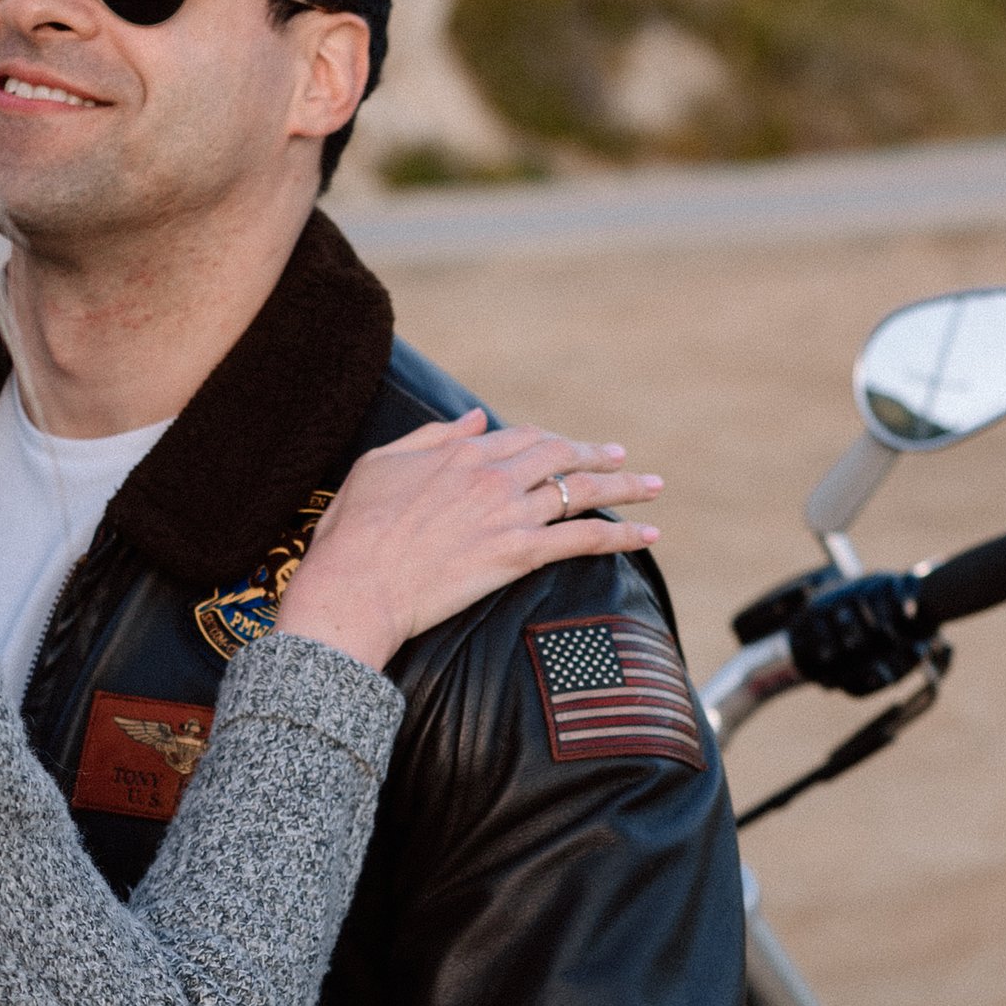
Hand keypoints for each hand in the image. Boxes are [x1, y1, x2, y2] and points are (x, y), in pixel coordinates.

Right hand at [277, 414, 661, 671]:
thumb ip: (432, 437)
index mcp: (460, 452)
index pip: (520, 437)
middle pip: (561, 455)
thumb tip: (474, 418)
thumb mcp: (381, 464)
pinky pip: (585, 539)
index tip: (567, 447)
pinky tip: (649, 535)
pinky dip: (622, 535)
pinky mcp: (519, 554)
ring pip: (582, 492)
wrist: (356, 587)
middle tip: (623, 459)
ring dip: (624, 487)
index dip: (549, 441)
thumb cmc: (353, 532)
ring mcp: (509, 513)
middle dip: (597, 455)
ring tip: (652, 487)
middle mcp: (493, 475)